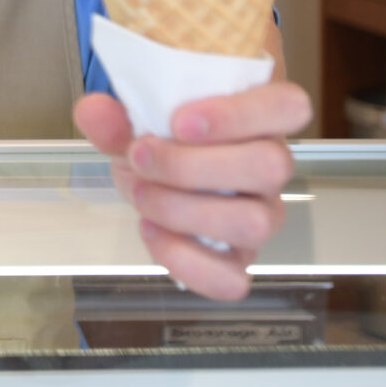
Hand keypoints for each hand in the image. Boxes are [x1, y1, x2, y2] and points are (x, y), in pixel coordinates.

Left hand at [74, 82, 311, 300]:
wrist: (152, 164)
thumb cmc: (161, 130)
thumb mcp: (137, 112)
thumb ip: (115, 113)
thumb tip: (95, 112)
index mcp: (263, 112)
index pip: (290, 107)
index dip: (239, 115)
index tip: (180, 121)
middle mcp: (273, 164)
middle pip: (270, 166)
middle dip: (192, 165)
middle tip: (140, 155)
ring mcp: (262, 213)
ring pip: (253, 222)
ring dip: (185, 210)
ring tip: (143, 193)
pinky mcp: (239, 257)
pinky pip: (233, 279)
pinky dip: (185, 260)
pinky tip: (151, 231)